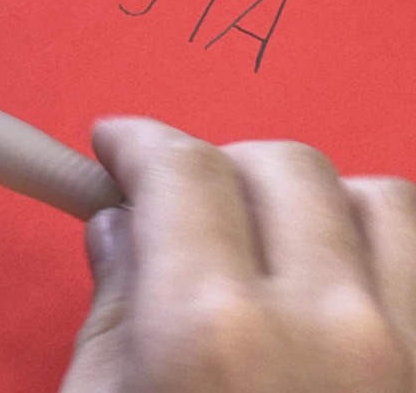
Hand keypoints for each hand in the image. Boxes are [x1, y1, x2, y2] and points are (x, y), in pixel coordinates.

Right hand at [61, 118, 415, 391]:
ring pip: (379, 200)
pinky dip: (383, 255)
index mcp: (213, 333)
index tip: (118, 145)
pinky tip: (343, 290)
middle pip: (283, 165)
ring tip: (280, 250)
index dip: (140, 142)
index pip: (183, 170)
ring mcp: (409, 353)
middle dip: (222, 170)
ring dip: (321, 206)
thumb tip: (122, 230)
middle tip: (189, 211)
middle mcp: (328, 327)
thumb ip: (111, 315)